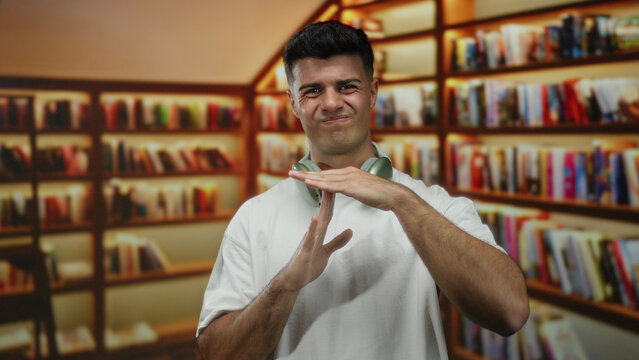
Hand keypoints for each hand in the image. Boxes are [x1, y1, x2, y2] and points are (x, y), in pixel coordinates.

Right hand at [280, 190, 352, 290]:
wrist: (293, 279)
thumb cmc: (307, 265)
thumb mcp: (326, 252)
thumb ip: (337, 241)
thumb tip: (350, 231)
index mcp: (318, 233)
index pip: (328, 214)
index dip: (334, 201)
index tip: (338, 186)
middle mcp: (313, 234)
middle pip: (324, 214)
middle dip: (329, 198)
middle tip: (333, 180)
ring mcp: (308, 241)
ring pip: (317, 222)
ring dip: (322, 208)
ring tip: (326, 193)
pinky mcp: (305, 251)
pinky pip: (309, 238)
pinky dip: (312, 228)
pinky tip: (315, 218)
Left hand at [288, 167, 402, 210]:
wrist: (393, 195)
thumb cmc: (381, 195)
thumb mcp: (363, 189)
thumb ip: (354, 187)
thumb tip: (348, 189)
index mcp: (350, 173)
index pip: (328, 174)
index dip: (314, 174)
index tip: (302, 174)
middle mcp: (348, 172)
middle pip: (322, 173)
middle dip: (306, 173)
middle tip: (291, 173)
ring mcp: (349, 178)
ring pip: (324, 178)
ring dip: (308, 177)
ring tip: (295, 176)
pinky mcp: (351, 186)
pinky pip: (331, 185)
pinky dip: (318, 183)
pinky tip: (309, 183)